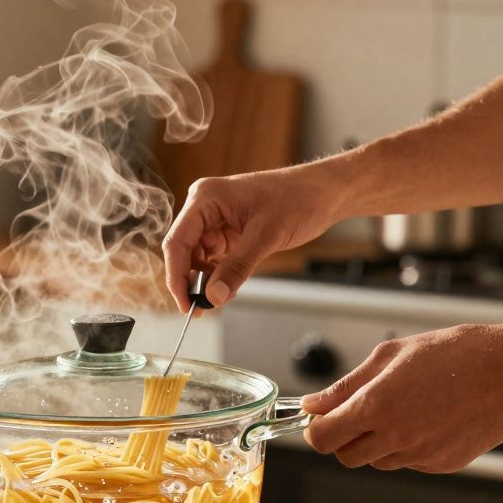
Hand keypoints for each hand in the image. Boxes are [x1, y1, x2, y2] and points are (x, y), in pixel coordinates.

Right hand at [162, 167, 343, 310]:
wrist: (325, 193)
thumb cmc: (298, 200)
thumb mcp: (266, 236)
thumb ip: (236, 267)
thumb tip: (213, 297)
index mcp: (206, 198)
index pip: (177, 242)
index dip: (177, 276)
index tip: (185, 303)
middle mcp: (205, 206)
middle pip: (184, 250)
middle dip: (190, 280)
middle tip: (200, 308)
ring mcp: (216, 218)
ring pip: (197, 256)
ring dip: (204, 279)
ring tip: (217, 299)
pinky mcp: (229, 229)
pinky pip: (214, 256)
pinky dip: (218, 274)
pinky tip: (227, 287)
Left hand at [300, 323, 502, 472]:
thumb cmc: (457, 353)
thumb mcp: (392, 355)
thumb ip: (347, 385)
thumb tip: (313, 404)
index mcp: (377, 406)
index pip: (322, 438)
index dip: (317, 428)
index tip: (323, 417)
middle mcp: (396, 437)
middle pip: (345, 457)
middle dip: (345, 437)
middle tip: (362, 410)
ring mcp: (421, 455)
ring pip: (377, 462)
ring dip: (377, 442)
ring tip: (404, 408)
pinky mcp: (443, 465)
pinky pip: (409, 462)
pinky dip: (408, 447)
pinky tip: (429, 418)